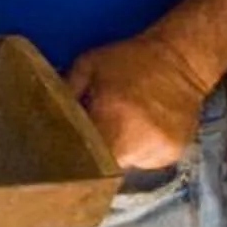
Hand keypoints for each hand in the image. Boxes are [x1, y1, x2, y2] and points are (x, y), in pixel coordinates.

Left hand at [65, 31, 216, 170]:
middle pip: (107, 168)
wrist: (182, 59)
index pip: (89, 160)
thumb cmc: (130, 60)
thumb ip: (66, 92)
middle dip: (97, 155)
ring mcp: (160, 150)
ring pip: (127, 165)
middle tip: (94, 133)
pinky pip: (146, 161)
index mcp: (115, 118)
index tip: (67, 151)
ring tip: (122, 125)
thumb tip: (44, 115)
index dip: (76, 158)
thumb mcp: (89, 65)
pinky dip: (139, 150)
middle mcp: (140, 141)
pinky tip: (140, 128)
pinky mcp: (174, 154)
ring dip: (120, 151)